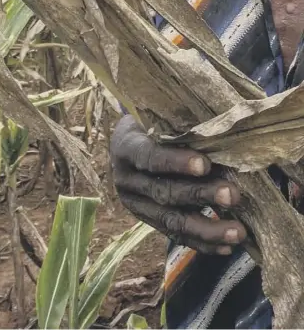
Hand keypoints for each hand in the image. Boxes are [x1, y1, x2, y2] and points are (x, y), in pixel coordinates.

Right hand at [111, 115, 246, 255]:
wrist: (126, 143)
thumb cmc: (151, 121)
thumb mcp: (157, 117)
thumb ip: (179, 127)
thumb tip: (221, 132)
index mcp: (126, 148)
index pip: (149, 157)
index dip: (176, 162)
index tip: (206, 164)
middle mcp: (126, 180)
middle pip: (163, 192)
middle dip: (200, 195)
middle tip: (233, 195)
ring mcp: (135, 204)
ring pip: (170, 221)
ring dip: (207, 228)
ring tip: (238, 232)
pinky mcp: (148, 221)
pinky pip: (174, 235)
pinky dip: (201, 242)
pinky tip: (225, 247)